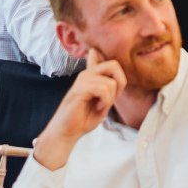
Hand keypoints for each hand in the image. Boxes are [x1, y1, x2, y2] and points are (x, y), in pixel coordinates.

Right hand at [34, 49, 125, 169]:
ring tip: (99, 106)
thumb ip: (109, 87)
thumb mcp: (103, 101)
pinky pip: (103, 90)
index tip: (114, 92)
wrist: (67, 132)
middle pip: (114, 64)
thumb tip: (113, 73)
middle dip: (120, 83)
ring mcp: (82, 80)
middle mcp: (86, 74)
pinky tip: (97, 107)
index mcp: (91, 75)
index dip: (117, 72)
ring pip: (111, 83)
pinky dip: (105, 102)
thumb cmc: (84, 118)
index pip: (100, 55)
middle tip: (112, 98)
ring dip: (110, 99)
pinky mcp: (79, 89)